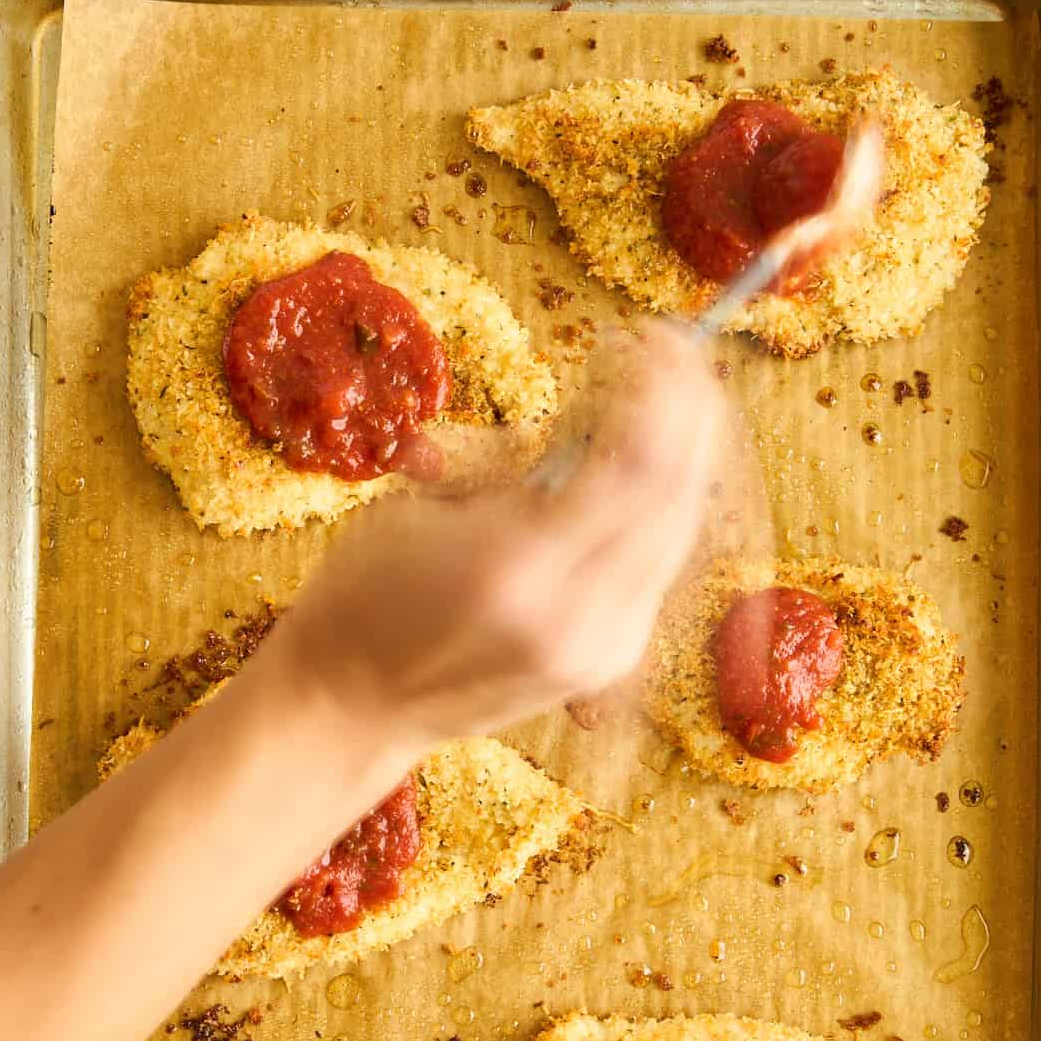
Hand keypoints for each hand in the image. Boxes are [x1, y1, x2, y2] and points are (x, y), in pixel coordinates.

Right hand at [265, 324, 720, 749]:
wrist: (353, 706)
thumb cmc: (365, 591)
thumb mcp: (423, 503)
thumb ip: (513, 464)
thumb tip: (595, 408)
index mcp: (516, 563)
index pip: (634, 461)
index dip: (657, 387)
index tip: (648, 334)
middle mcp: (575, 614)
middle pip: (674, 493)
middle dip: (687, 411)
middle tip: (676, 352)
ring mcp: (600, 646)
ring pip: (679, 529)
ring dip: (686, 455)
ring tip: (673, 397)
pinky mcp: (607, 659)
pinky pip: (661, 564)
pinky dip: (664, 506)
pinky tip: (653, 465)